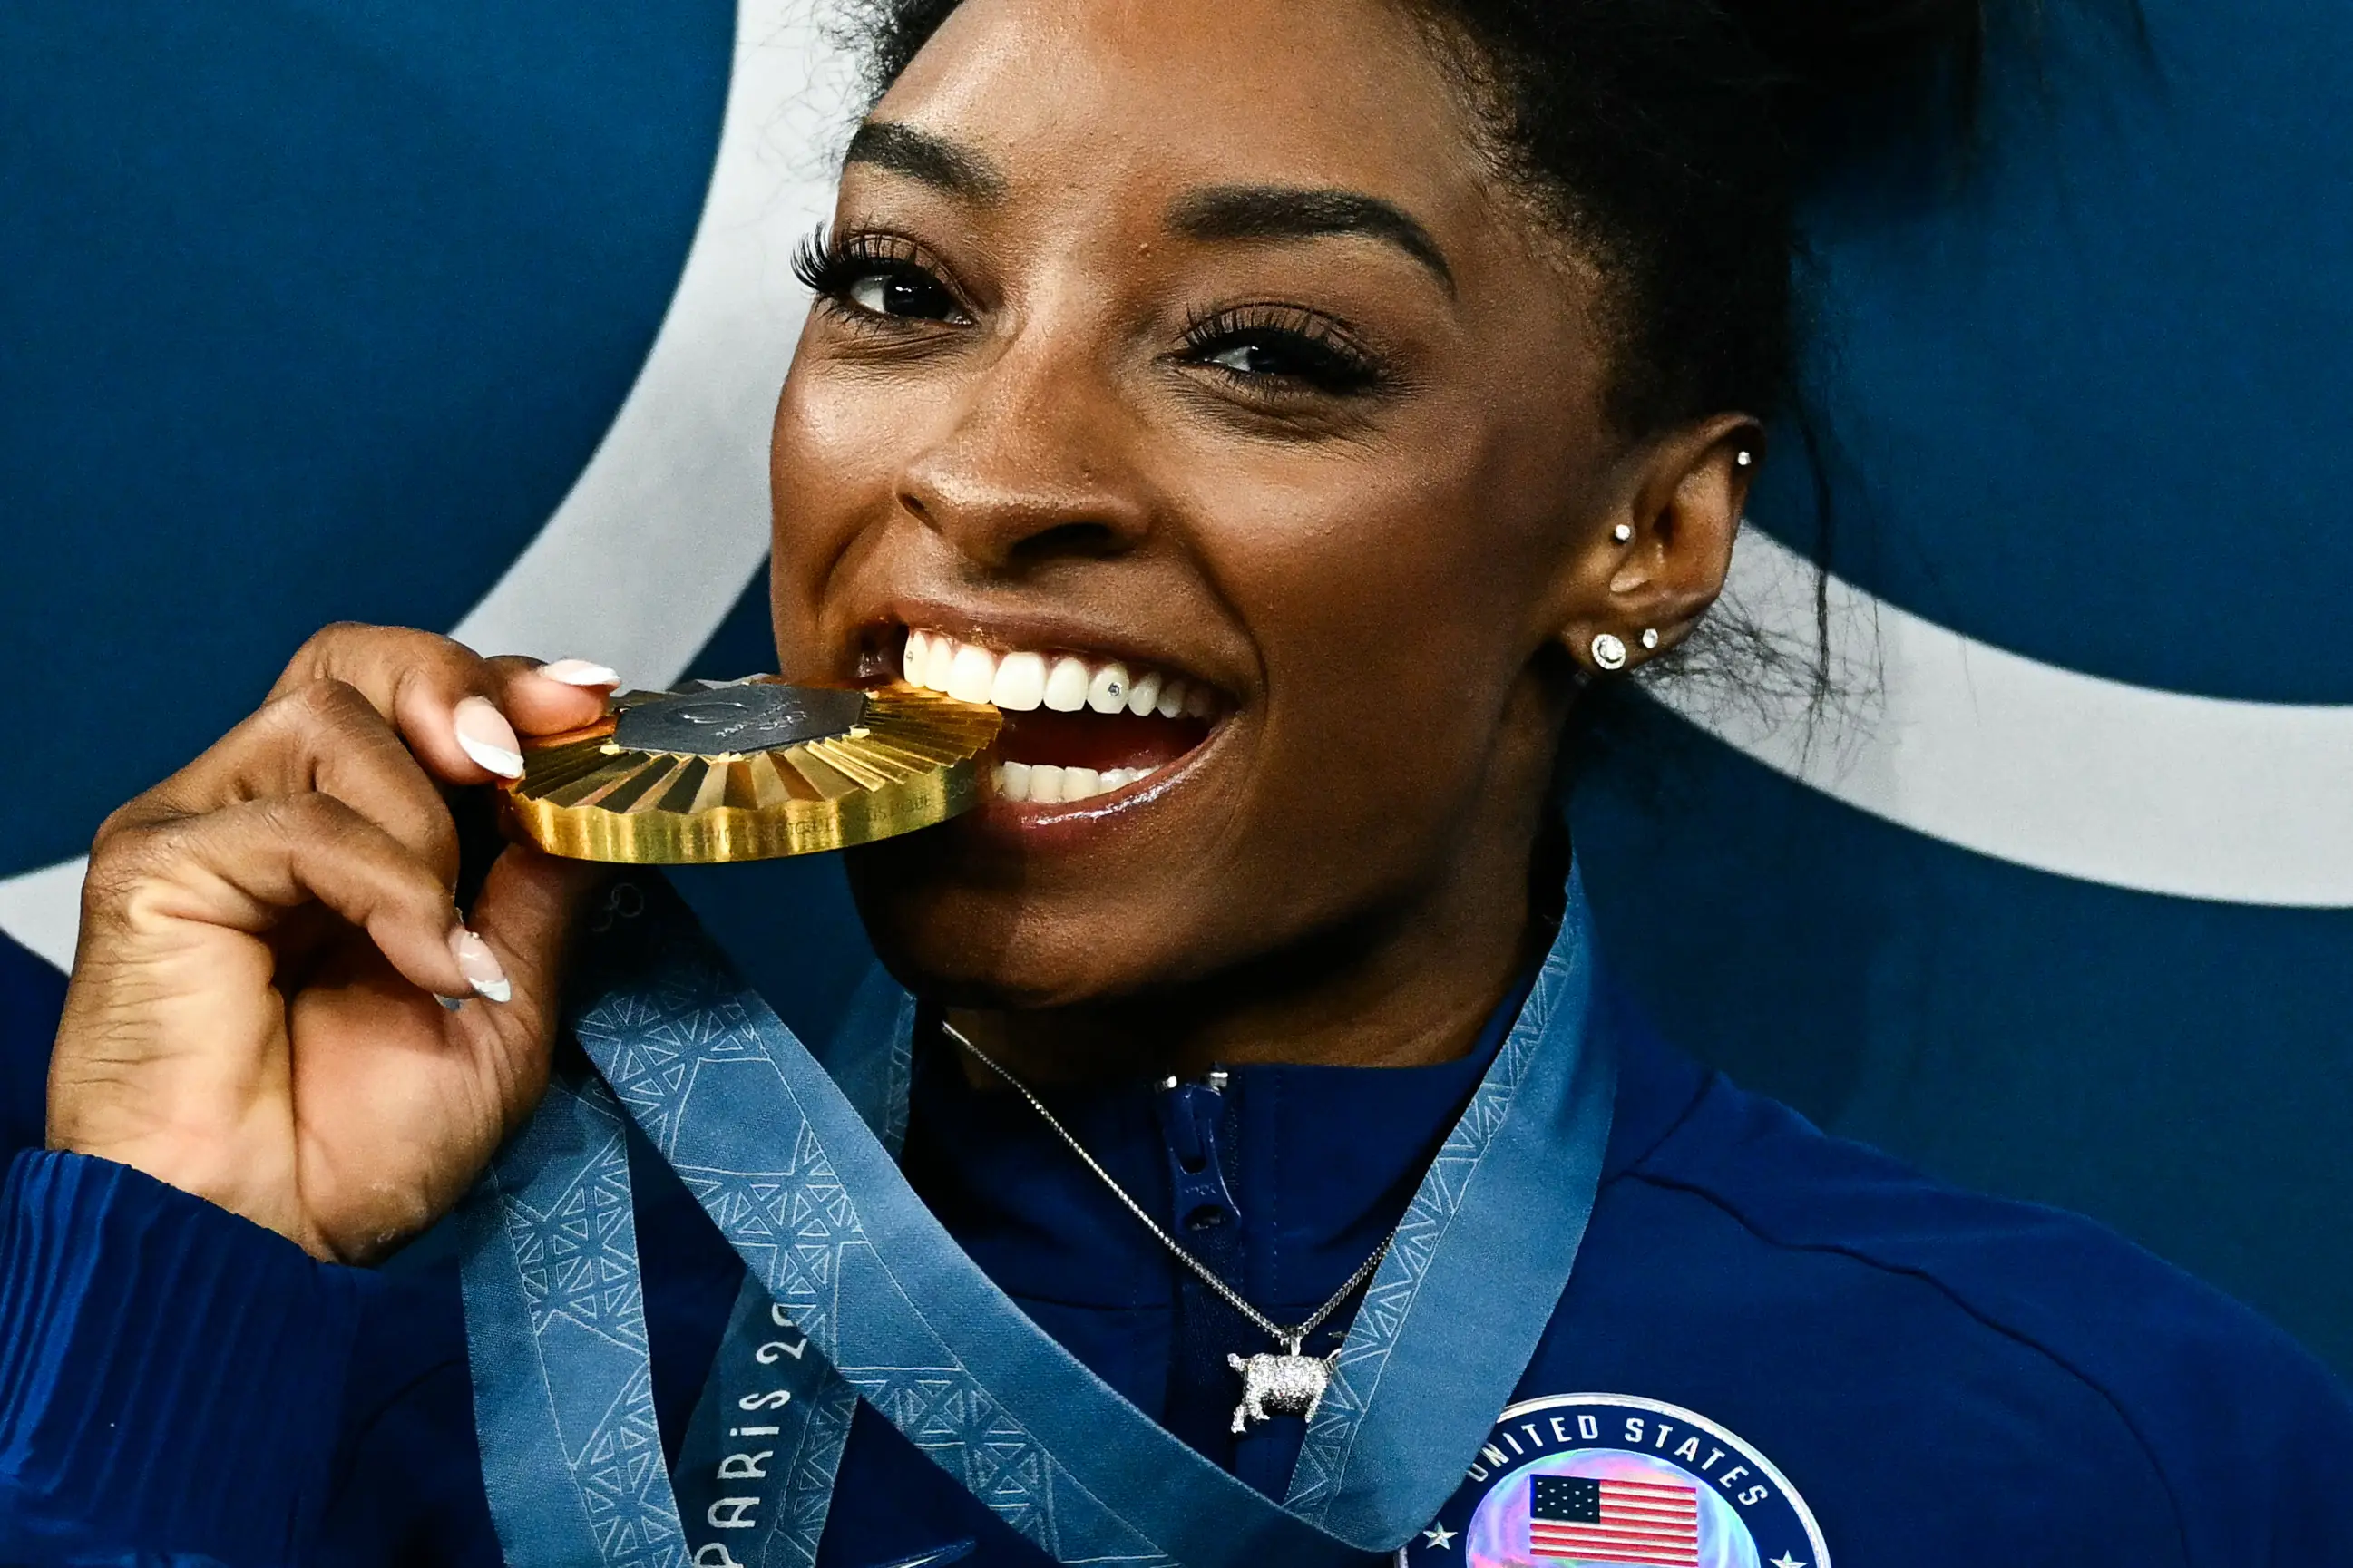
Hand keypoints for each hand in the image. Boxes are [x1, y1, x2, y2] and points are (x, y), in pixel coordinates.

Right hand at [48, 625, 621, 1262]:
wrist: (264, 1244)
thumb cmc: (356, 1150)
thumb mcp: (508, 1002)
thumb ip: (541, 886)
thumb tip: (597, 785)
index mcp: (355, 836)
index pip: (418, 697)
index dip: (507, 685)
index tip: (591, 705)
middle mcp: (272, 813)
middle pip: (356, 660)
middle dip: (461, 688)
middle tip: (517, 766)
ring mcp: (207, 830)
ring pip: (330, 717)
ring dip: (423, 828)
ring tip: (444, 942)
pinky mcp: (153, 864)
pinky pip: (295, 816)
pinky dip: (383, 884)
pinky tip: (414, 964)